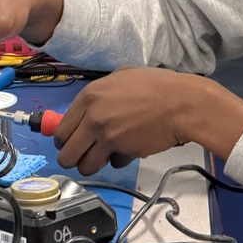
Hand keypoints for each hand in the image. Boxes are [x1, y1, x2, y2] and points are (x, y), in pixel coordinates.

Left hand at [54, 67, 242, 174]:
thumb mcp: (121, 76)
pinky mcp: (124, 152)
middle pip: (66, 155)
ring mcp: (107, 138)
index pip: (61, 130)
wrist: (181, 103)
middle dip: (72, 158)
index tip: (71, 142)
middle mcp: (93, 119)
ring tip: (103, 156)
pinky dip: (119, 160)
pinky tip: (128, 148)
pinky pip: (112, 164)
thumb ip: (100, 92)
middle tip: (83, 155)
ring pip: (85, 166)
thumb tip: (86, 108)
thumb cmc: (155, 84)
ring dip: (92, 164)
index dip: (64, 140)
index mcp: (89, 97)